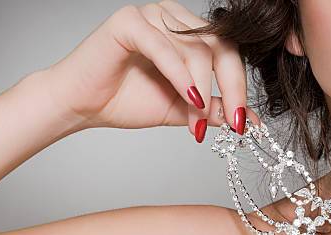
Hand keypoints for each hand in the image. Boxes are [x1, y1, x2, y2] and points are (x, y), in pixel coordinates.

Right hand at [44, 1, 259, 141]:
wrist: (80, 106)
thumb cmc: (124, 101)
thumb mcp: (180, 109)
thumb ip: (211, 109)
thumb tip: (249, 119)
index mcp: (187, 32)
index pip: (227, 51)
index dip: (239, 86)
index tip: (242, 122)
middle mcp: (172, 17)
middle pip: (219, 46)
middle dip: (230, 87)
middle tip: (232, 122)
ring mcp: (151, 15)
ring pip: (194, 49)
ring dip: (200, 90)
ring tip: (194, 123)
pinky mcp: (129, 22)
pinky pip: (164, 48)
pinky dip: (180, 76)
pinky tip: (189, 99)